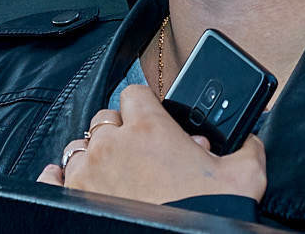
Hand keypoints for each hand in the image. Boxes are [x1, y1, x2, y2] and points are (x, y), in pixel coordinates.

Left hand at [37, 84, 266, 205]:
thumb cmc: (211, 210)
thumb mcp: (244, 175)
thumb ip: (246, 148)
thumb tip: (249, 139)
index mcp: (149, 126)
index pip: (135, 93)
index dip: (144, 105)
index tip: (152, 118)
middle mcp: (112, 142)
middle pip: (106, 120)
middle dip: (121, 131)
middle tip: (139, 152)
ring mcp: (89, 168)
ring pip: (81, 147)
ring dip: (95, 156)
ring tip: (113, 172)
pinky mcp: (74, 195)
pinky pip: (55, 177)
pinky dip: (58, 176)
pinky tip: (62, 176)